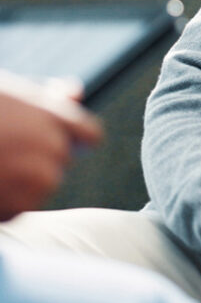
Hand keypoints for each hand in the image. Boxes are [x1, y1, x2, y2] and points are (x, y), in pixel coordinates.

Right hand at [0, 71, 102, 219]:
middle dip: (39, 160)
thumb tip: (74, 92)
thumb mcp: (11, 93)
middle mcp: (51, 145)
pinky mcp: (15, 206)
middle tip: (4, 151)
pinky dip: (4, 206)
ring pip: (42, 188)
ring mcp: (35, 177)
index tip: (61, 140)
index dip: (76, 137)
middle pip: (62, 162)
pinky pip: (18, 211)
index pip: (89, 134)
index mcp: (53, 114)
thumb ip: (45, 97)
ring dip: (22, 185)